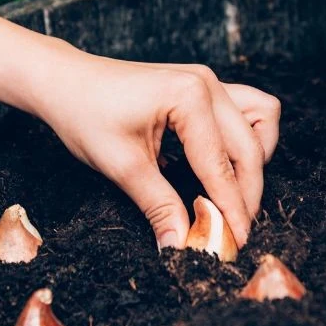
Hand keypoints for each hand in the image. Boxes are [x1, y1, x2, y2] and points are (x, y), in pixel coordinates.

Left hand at [36, 52, 280, 249]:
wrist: (64, 82)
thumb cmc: (85, 115)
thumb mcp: (122, 167)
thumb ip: (159, 206)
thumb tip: (180, 245)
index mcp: (189, 97)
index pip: (221, 165)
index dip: (231, 209)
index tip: (238, 241)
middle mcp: (207, 83)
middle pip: (250, 147)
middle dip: (246, 192)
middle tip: (234, 228)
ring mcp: (207, 80)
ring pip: (260, 120)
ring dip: (254, 159)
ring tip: (233, 192)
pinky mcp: (202, 84)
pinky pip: (245, 108)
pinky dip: (244, 138)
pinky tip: (222, 162)